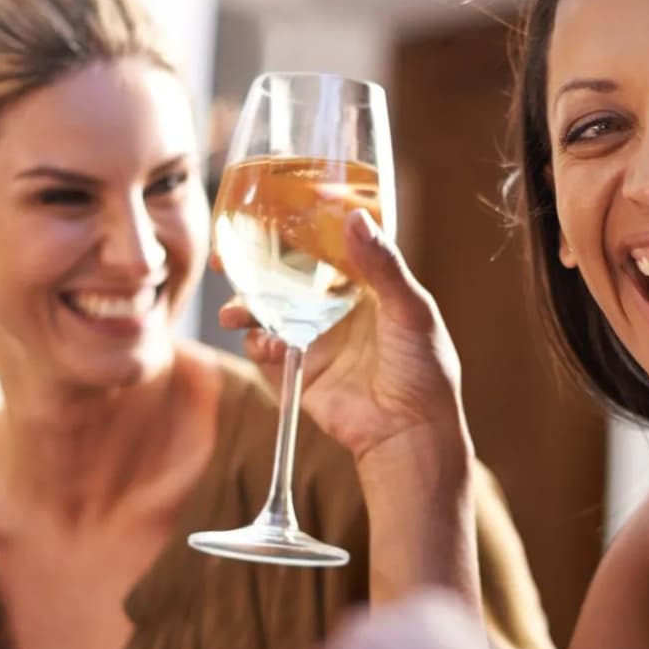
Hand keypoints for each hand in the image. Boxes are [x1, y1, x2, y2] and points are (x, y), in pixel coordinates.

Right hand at [220, 207, 467, 464]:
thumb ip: (382, 265)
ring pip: (267, 312)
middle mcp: (334, 308)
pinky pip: (267, 352)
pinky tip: (266, 345)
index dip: (291, 232)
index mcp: (363, 285)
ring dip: (245, 307)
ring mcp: (314, 339)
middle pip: (283, 278)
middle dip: (251, 268)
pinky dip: (257, 345)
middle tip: (224, 259)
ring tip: (234, 312)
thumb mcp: (410, 309)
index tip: (263, 215)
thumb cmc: (424, 369)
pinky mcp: (300, 371)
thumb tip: (355, 217)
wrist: (410, 432)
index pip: (320, 248)